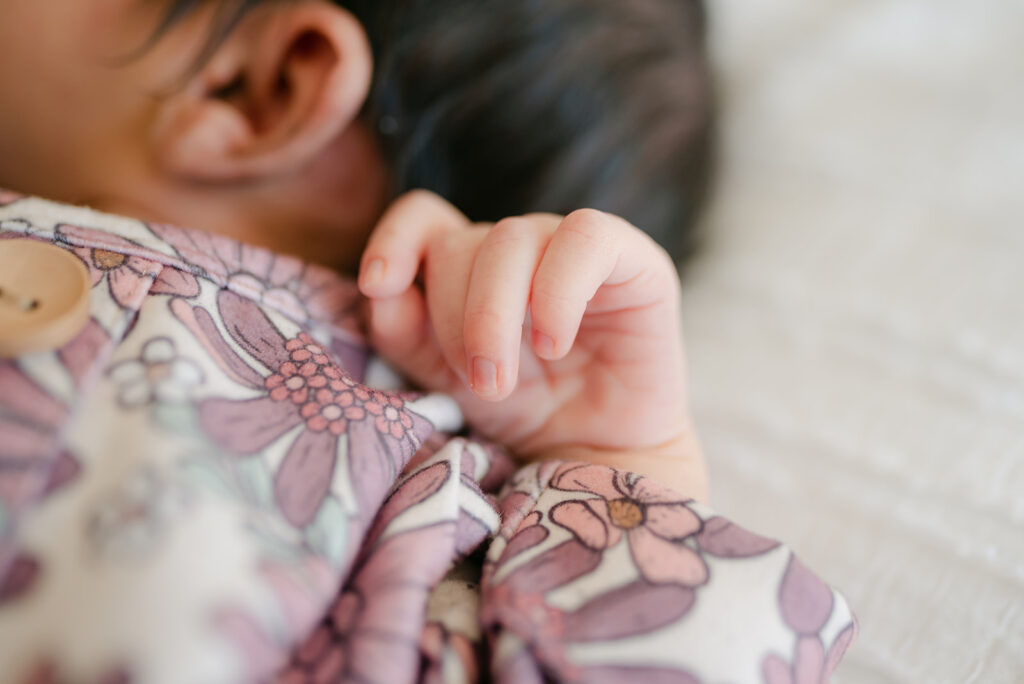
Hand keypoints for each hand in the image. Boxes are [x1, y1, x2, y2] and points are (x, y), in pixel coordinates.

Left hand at [358, 191, 706, 500]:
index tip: (377, 285)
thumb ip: (406, 331)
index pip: (424, 217)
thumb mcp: (447, 376)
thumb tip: (381, 289)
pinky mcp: (633, 261)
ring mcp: (573, 248)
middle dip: (454, 319)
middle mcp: (520, 246)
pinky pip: (586, 239)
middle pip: (461, 244)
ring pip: (512, 239)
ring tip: (504, 380)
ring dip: (494, 315)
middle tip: (479, 383)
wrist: (599, 454)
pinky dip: (558, 291)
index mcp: (471, 263)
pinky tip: (553, 341)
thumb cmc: (524, 410)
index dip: (394, 237)